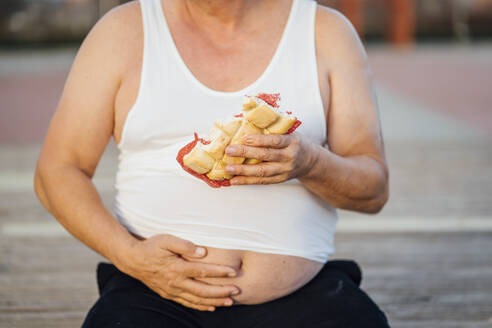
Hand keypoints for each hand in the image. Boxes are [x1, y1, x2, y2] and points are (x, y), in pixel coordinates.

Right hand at [121, 234, 239, 311]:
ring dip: (214, 301)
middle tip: (236, 291)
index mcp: (176, 268)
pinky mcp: (168, 294)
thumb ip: (185, 245)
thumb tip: (203, 252)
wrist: (132, 259)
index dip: (219, 272)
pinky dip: (200, 306)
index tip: (233, 272)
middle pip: (202, 290)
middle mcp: (175, 282)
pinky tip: (211, 307)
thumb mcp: (166, 240)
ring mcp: (172, 290)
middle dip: (221, 292)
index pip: (202, 271)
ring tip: (229, 302)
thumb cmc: (151, 246)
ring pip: (196, 300)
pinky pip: (187, 303)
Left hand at [224, 132, 318, 184]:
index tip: (245, 138)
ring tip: (228, 168)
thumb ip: (272, 127)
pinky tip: (234, 180)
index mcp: (292, 142)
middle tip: (229, 151)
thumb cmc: (294, 142)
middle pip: (266, 155)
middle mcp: (289, 157)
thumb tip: (247, 119)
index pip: (275, 141)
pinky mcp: (279, 179)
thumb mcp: (289, 132)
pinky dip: (247, 181)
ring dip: (243, 170)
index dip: (260, 140)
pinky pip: (261, 181)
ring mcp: (284, 170)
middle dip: (246, 153)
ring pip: (262, 171)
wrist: (310, 161)